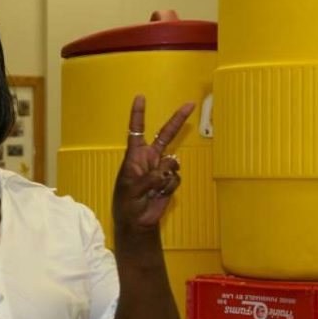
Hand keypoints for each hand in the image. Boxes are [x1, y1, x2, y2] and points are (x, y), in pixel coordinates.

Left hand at [113, 95, 194, 232]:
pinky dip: (169, 187)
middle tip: (190, 104)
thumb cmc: (127, 203)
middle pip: (165, 135)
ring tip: (152, 190)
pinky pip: (176, 178)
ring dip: (164, 177)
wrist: (137, 221)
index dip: (138, 114)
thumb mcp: (131, 189)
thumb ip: (148, 179)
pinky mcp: (170, 181)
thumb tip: (163, 172)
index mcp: (135, 155)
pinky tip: (158, 195)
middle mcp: (149, 158)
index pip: (136, 130)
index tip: (140, 97)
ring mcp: (161, 169)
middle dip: (178, 120)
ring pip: (173, 162)